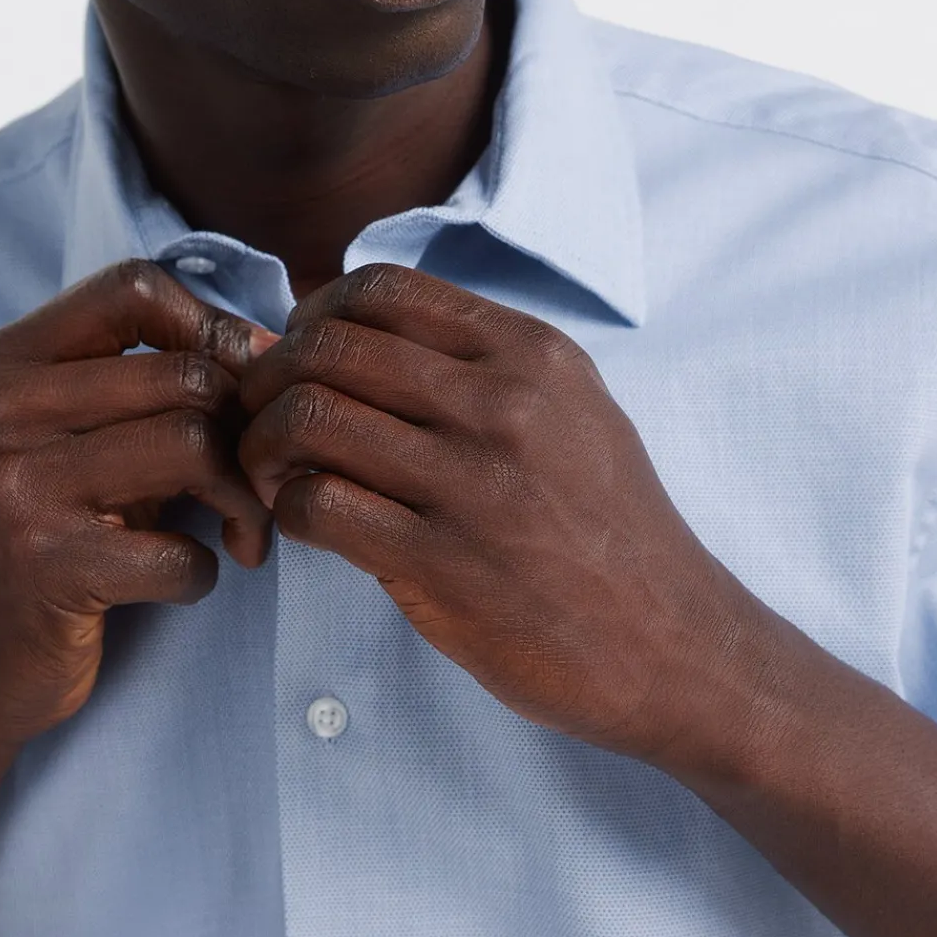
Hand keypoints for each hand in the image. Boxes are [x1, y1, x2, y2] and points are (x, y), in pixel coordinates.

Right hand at [0, 260, 280, 747]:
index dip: (214, 326)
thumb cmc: (45, 537)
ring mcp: (14, 486)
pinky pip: (180, 551)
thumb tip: (273, 348)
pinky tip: (185, 581)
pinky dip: (205, 572)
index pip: (132, 287)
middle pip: (184, 374)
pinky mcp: (43, 566)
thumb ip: (140, 383)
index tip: (248, 384)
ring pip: (192, 446)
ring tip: (242, 530)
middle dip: (248, 431)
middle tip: (259, 479)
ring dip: (244, 500)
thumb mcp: (67, 437)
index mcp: (4, 361)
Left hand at [236, 263, 753, 764]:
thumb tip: (336, 328)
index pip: (380, 287)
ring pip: (308, 416)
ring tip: (268, 475)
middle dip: (266, 378)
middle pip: (328, 344)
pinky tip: (302, 527)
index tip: (301, 357)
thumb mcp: (569, 411)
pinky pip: (318, 505)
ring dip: (260, 445)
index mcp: (530, 353)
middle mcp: (504, 404)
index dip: (314, 315)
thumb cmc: (605, 529)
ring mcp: (474, 484)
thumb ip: (471, 364)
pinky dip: (286, 510)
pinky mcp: (444, 566)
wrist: (677, 649)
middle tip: (258, 419)